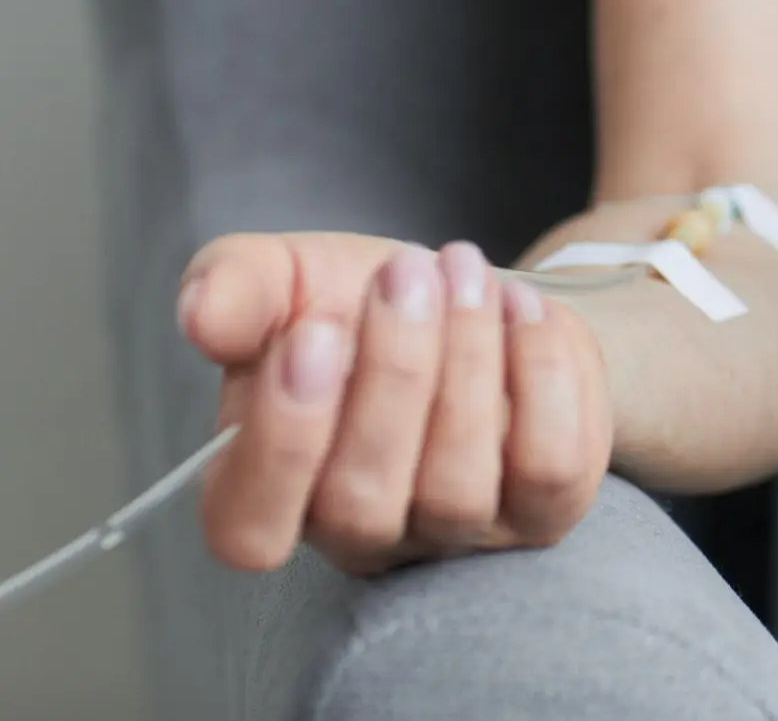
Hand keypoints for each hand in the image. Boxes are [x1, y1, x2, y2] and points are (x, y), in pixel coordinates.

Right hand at [178, 234, 612, 574]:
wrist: (473, 294)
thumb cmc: (356, 303)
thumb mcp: (285, 279)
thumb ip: (235, 290)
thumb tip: (199, 316)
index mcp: (265, 495)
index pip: (249, 528)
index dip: (282, 442)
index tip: (315, 332)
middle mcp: (361, 535)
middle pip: (362, 502)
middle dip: (391, 373)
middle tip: (409, 270)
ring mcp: (456, 533)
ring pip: (458, 484)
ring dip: (467, 359)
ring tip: (464, 271)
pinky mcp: (543, 510)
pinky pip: (549, 465)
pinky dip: (540, 374)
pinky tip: (523, 309)